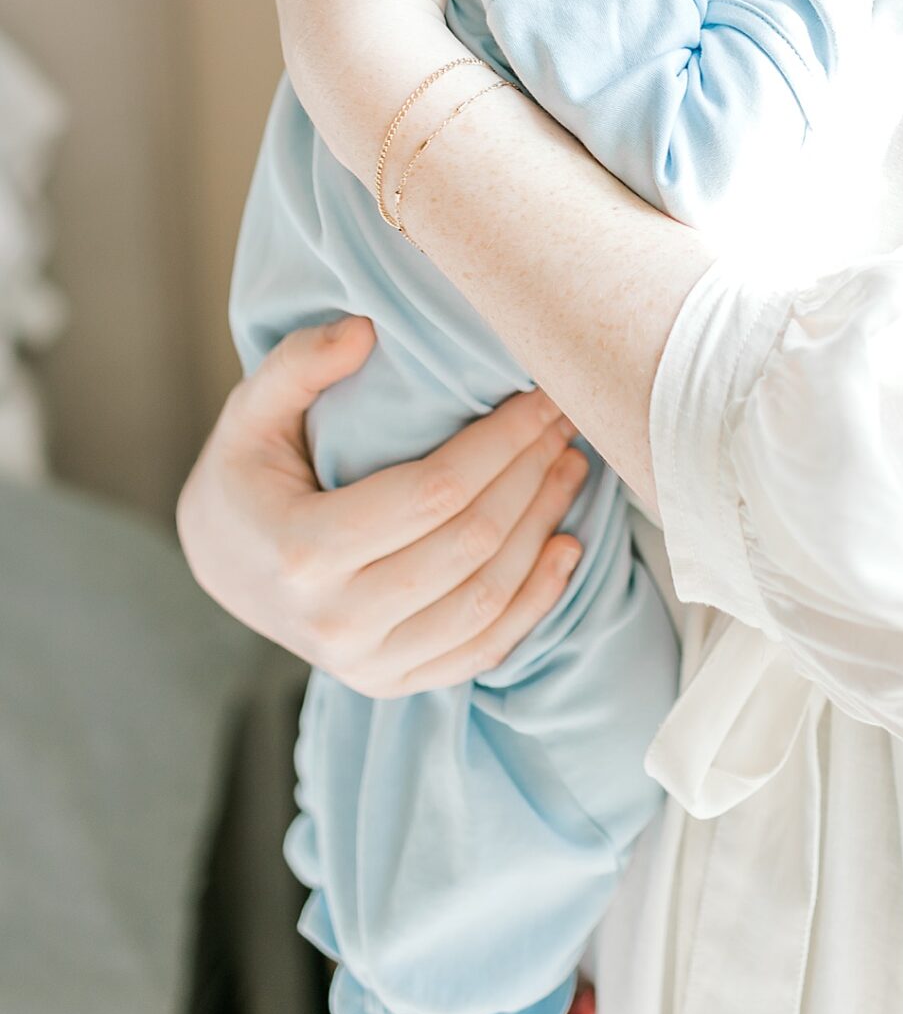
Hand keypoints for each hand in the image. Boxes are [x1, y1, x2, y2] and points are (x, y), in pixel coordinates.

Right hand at [176, 317, 587, 692]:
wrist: (221, 561)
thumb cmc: (247, 471)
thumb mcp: (251, 409)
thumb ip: (300, 362)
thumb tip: (366, 329)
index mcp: (303, 549)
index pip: (434, 492)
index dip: (502, 440)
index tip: (543, 393)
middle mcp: (336, 620)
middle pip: (470, 543)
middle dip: (531, 474)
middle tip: (567, 419)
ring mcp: (366, 663)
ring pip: (487, 599)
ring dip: (543, 527)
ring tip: (571, 466)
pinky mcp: (392, 683)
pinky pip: (483, 651)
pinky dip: (536, 601)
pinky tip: (566, 546)